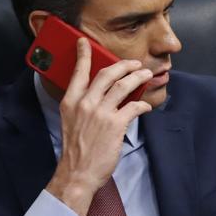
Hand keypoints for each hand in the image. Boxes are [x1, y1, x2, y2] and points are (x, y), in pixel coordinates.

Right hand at [45, 38, 152, 215]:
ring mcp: (100, 113)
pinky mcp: (115, 125)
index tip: (85, 42)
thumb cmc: (75, 149)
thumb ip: (80, 105)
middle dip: (123, 65)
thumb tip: (96, 94)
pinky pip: (134, 107)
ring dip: (138, 78)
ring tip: (146, 75)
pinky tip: (145, 106)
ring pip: (123, 86)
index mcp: (70, 102)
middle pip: (107, 74)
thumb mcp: (70, 121)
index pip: (78, 72)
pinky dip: (142, 104)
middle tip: (134, 63)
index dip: (83, 55)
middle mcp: (85, 104)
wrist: (77, 172)